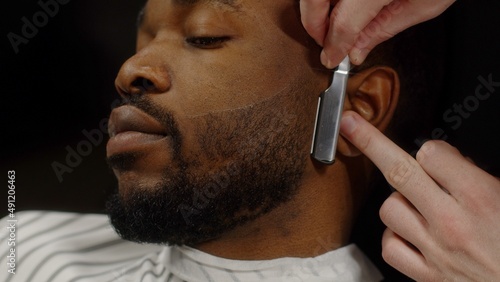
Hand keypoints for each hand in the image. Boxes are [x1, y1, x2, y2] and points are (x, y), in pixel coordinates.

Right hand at [300, 0, 454, 67]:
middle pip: (314, 1)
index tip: (331, 58)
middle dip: (313, 25)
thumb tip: (355, 51)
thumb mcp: (424, 5)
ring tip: (329, 21)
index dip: (333, 46)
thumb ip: (384, 29)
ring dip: (315, 8)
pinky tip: (337, 3)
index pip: (343, 23)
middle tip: (326, 41)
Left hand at [339, 110, 499, 280]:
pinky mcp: (427, 275)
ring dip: (397, 200)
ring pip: (389, 209)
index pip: (432, 154)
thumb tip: (453, 163)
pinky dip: (394, 236)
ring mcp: (435, 250)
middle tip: (352, 125)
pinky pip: (390, 248)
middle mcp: (451, 223)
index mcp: (480, 198)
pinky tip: (408, 232)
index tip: (434, 153)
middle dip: (370, 142)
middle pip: (398, 172)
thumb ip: (480, 178)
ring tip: (418, 204)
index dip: (431, 149)